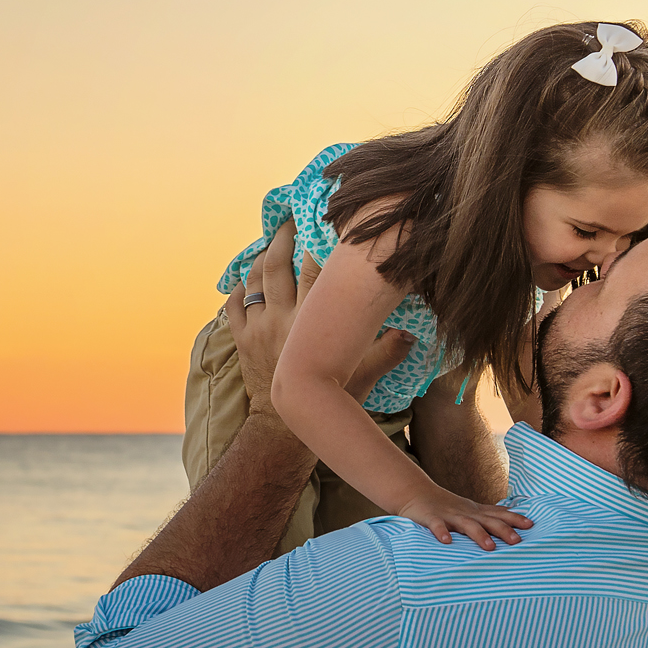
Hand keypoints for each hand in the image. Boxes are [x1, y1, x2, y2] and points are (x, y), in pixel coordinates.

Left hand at [225, 220, 412, 418]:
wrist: (285, 429)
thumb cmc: (331, 400)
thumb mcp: (364, 377)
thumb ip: (387, 352)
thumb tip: (412, 334)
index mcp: (312, 322)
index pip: (316, 271)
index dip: (318, 244)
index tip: (324, 224)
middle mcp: (283, 318)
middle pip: (278, 265)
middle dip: (284, 237)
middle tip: (292, 218)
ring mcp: (259, 327)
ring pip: (255, 280)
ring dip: (260, 257)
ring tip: (270, 240)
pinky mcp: (242, 339)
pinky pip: (234, 306)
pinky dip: (238, 289)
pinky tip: (246, 278)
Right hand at [394, 484, 532, 550]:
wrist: (416, 493)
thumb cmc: (448, 506)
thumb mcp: (471, 509)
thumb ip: (490, 514)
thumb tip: (515, 517)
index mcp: (476, 511)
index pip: (499, 514)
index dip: (515, 519)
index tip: (531, 525)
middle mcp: (466, 513)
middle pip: (487, 521)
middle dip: (503, 530)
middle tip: (517, 541)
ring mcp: (448, 515)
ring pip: (466, 525)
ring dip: (478, 534)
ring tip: (490, 547)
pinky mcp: (430, 518)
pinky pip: (436, 526)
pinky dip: (441, 533)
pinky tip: (447, 542)